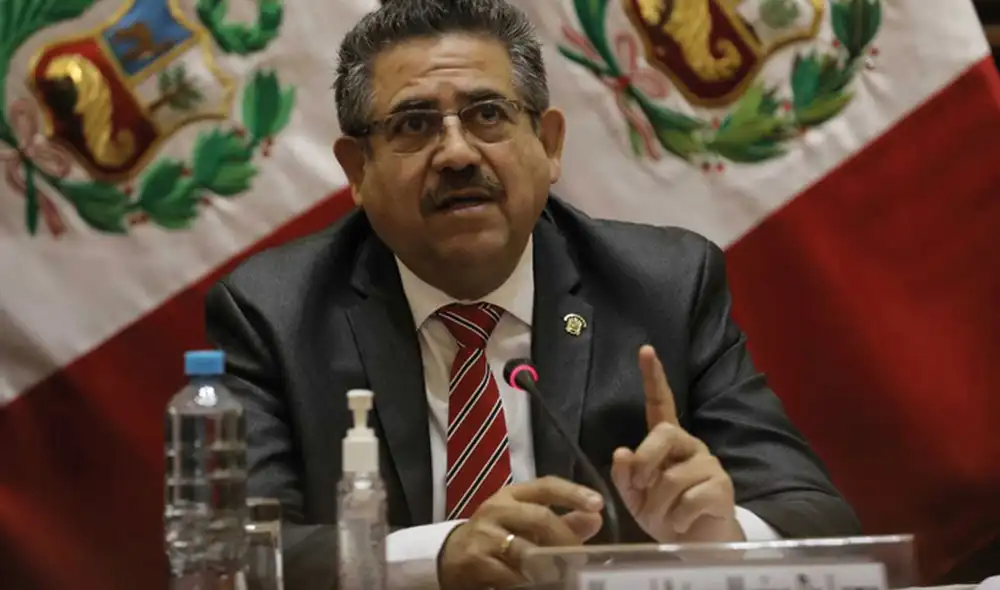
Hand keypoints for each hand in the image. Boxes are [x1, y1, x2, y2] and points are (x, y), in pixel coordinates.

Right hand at [438, 476, 604, 589]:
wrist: (450, 555)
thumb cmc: (496, 535)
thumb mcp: (524, 521)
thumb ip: (563, 521)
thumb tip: (596, 519)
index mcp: (512, 495)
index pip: (546, 486)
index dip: (573, 493)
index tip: (598, 504)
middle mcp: (497, 509)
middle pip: (538, 517)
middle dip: (565, 538)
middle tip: (582, 557)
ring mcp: (484, 536)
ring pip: (525, 550)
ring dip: (549, 565)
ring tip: (565, 575)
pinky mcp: (475, 562)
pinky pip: (509, 575)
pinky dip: (528, 582)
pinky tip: (540, 584)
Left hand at [610, 345, 743, 543]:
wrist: (695, 549)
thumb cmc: (665, 516)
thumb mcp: (635, 498)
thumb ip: (625, 475)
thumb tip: (622, 452)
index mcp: (667, 444)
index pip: (661, 404)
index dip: (654, 377)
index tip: (646, 350)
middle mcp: (690, 446)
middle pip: (664, 434)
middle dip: (645, 462)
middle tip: (641, 489)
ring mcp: (709, 465)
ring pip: (672, 477)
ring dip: (659, 504)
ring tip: (664, 517)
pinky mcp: (723, 488)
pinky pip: (690, 499)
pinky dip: (677, 518)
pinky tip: (681, 524)